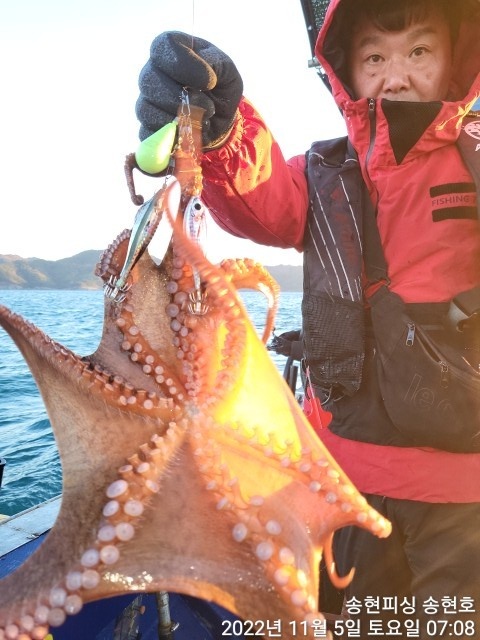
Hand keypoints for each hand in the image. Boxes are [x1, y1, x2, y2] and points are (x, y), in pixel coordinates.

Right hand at [136, 31, 242, 148]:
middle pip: (148, 81)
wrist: (220, 119)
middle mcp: (153, 71)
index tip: (209, 82)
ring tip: (202, 121)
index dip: (183, 65)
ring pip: (146, 110)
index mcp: (171, 49)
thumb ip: (215, 65)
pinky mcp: (147, 128)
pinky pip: (148, 135)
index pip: (162, 47)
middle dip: (179, 98)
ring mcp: (146, 101)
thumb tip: (203, 82)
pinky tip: (190, 133)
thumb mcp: (227, 70)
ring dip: (178, 120)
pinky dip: (172, 138)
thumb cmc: (221, 87)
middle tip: (207, 107)